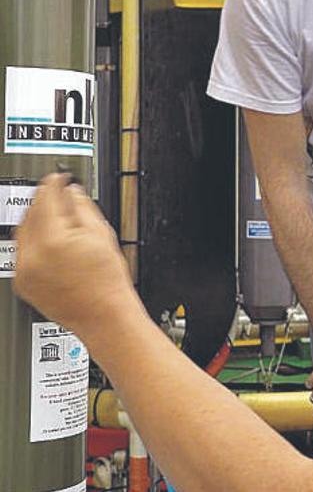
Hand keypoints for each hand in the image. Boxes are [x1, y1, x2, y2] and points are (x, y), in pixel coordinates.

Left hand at [14, 174, 140, 337]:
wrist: (104, 316)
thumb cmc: (108, 283)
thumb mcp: (102, 236)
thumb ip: (84, 209)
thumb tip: (72, 192)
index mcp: (52, 240)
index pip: (46, 199)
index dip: (54, 183)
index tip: (60, 178)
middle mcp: (32, 255)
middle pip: (29, 214)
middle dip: (43, 201)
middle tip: (57, 193)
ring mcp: (25, 271)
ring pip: (22, 233)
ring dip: (35, 220)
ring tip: (54, 217)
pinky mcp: (23, 283)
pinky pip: (22, 254)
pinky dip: (33, 243)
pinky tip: (49, 242)